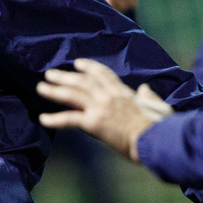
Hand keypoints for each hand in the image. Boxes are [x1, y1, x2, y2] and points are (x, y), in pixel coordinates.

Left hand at [36, 58, 171, 161]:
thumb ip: (149, 96)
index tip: (77, 63)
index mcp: (124, 92)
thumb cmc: (162, 127)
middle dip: (65, 76)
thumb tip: (144, 89)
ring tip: (40, 88)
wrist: (156, 139)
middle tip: (50, 73)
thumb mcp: (159, 106)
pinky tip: (42, 119)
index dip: (89, 67)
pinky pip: (69, 119)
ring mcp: (100, 108)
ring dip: (55, 90)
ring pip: (72, 95)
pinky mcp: (94, 123)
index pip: (103, 74)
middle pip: (83, 81)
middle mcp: (109, 96)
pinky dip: (55, 119)